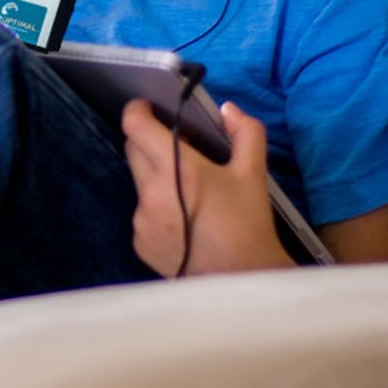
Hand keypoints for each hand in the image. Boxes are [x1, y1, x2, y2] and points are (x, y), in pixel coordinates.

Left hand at [122, 99, 294, 276]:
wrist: (241, 281)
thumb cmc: (249, 225)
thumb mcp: (254, 173)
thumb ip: (245, 131)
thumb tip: (226, 111)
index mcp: (178, 170)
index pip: (136, 125)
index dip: (137, 109)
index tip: (146, 106)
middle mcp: (151, 193)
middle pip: (133, 149)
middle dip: (150, 141)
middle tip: (177, 147)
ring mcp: (141, 220)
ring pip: (139, 182)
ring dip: (155, 177)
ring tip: (187, 192)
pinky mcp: (139, 241)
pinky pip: (141, 212)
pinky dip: (155, 207)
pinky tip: (182, 220)